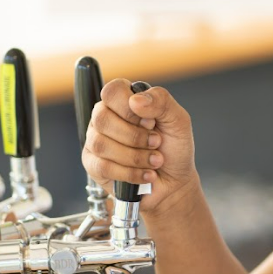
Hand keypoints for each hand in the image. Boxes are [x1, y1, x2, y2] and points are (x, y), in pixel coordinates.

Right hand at [83, 79, 197, 213]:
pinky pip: (103, 166)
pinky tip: (146, 174)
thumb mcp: (178, 120)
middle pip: (102, 118)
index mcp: (124, 101)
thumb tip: (135, 99)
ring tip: (155, 161)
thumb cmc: (174, 149)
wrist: (175, 182)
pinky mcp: (94, 165)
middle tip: (156, 142)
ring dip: (135, 156)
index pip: (112, 91)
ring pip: (101, 144)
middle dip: (135, 136)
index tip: (150, 121)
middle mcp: (106, 117)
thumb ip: (161, 102)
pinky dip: (130, 173)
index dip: (129, 107)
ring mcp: (96, 141)